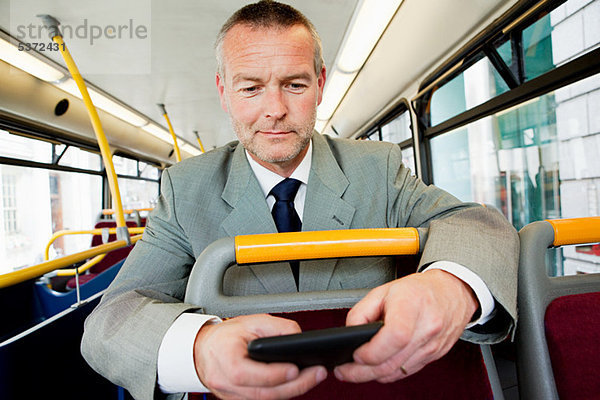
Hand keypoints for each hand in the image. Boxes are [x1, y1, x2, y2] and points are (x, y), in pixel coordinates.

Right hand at [193, 314, 326, 399]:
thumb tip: (298, 337)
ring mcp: (232, 396)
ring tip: (313, 377)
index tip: (297, 368)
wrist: (203, 350)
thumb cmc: (225, 336)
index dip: (277, 374)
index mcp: (227, 361)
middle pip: (264, 393)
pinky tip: (296, 383)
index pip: (254, 374)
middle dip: (295, 385)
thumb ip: (277, 328)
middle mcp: (227, 383)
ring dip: (292, 390)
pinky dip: (282, 393)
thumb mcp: (252, 321)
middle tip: (317, 373)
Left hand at [334, 269, 477, 382]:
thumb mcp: (383, 290)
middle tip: (343, 371)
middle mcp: (426, 329)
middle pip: (392, 362)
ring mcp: (432, 346)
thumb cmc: (418, 289)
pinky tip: (375, 368)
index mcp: (412, 306)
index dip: (371, 351)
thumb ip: (361, 311)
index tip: (355, 352)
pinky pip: (406, 372)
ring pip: (397, 372)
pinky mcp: (433, 356)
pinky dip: (388, 373)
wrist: (453, 292)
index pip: (395, 337)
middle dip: (362, 372)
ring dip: (372, 376)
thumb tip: (350, 332)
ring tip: (354, 371)